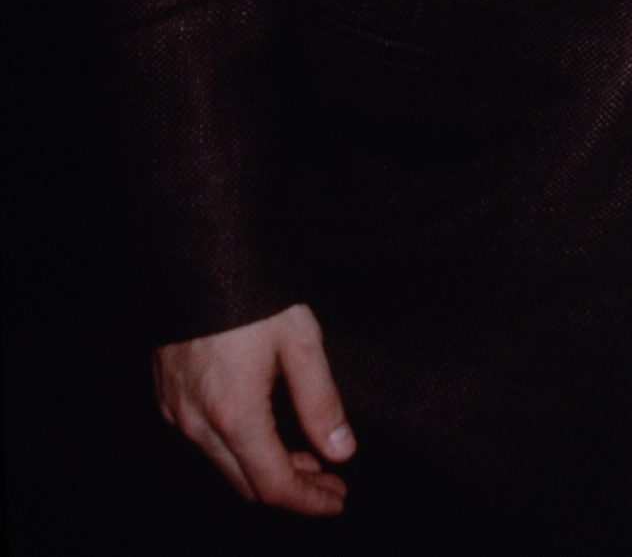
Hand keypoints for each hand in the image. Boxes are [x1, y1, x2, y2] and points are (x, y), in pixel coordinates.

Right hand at [153, 301, 354, 514]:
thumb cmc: (252, 290)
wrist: (195, 253)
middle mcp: (198, 422)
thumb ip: (320, 401)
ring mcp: (176, 410)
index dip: (309, 501)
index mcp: (234, 413)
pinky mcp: (166, 395)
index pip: (273, 486)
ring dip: (264, 469)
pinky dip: (237, 447)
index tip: (338, 499)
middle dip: (292, 489)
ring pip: (224, 464)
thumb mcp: (299, 339)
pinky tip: (263, 430)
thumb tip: (341, 452)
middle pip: (247, 484)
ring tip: (305, 458)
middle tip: (330, 482)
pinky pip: (204, 440)